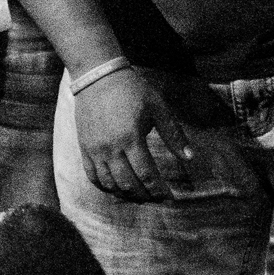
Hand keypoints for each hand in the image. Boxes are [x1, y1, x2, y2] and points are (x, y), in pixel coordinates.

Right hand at [73, 65, 199, 200]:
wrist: (97, 77)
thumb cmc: (132, 90)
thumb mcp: (158, 108)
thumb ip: (173, 134)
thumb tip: (190, 157)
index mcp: (131, 138)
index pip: (146, 174)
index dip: (158, 189)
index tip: (169, 196)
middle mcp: (111, 148)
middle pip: (128, 183)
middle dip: (144, 195)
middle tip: (156, 197)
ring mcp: (94, 150)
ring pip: (109, 183)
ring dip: (125, 194)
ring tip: (139, 195)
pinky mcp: (84, 148)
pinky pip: (92, 176)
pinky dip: (104, 186)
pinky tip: (116, 188)